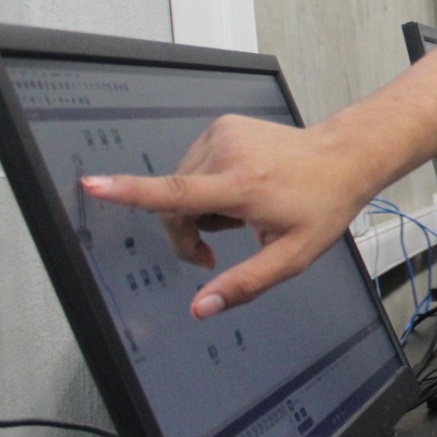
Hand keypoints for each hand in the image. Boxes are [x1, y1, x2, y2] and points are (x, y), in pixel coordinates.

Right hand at [80, 114, 379, 319]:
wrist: (344, 157)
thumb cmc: (321, 206)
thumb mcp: (291, 256)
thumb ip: (244, 284)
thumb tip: (200, 309)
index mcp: (240, 186)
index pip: (177, 193)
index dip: (129, 192)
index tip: (92, 185)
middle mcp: (227, 154)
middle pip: (172, 204)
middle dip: (186, 232)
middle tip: (215, 251)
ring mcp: (223, 135)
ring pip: (180, 186)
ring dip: (198, 208)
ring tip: (239, 212)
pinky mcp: (222, 127)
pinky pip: (193, 167)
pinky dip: (206, 184)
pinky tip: (239, 189)